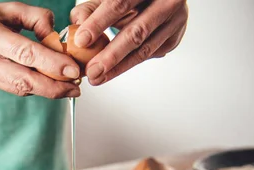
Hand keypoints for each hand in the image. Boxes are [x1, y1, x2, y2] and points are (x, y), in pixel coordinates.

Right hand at [0, 2, 81, 97]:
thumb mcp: (8, 8)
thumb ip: (36, 18)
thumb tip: (57, 38)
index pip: (24, 53)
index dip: (51, 64)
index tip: (73, 70)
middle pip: (23, 80)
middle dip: (54, 88)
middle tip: (75, 88)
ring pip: (20, 89)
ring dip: (47, 91)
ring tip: (68, 88)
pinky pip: (14, 89)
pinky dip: (34, 88)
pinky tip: (47, 83)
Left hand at [70, 0, 188, 85]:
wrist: (158, 0)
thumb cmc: (127, 0)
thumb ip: (89, 10)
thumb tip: (78, 27)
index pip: (119, 4)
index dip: (99, 23)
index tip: (82, 41)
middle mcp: (166, 1)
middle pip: (137, 32)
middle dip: (111, 55)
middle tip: (92, 70)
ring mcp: (176, 20)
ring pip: (145, 49)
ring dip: (119, 67)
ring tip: (98, 77)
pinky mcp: (175, 37)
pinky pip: (150, 54)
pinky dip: (130, 63)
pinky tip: (113, 70)